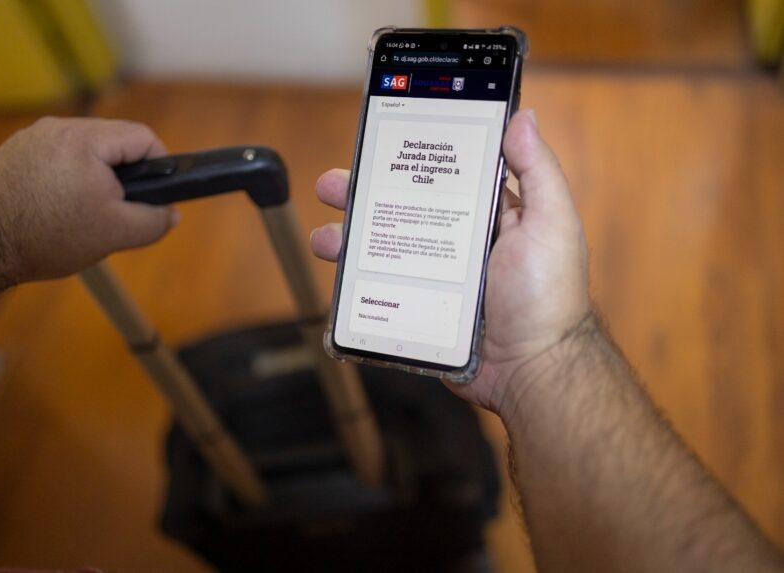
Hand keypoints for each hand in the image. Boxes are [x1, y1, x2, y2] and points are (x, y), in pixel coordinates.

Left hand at [0, 116, 177, 283]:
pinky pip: (59, 155)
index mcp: (85, 140)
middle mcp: (57, 128)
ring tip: (84, 209)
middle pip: (114, 140)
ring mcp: (33, 136)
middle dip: (123, 173)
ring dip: (96, 174)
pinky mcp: (16, 149)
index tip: (152, 194)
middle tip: (115, 208)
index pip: (142, 137)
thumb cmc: (48, 237)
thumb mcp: (116, 234)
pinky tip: (58, 204)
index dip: (158, 166)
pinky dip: (67, 176)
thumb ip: (154, 220)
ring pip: (87, 148)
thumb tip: (170, 212)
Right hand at [310, 110, 590, 414]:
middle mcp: (458, 243)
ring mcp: (436, 278)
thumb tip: (522, 117)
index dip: (409, 160)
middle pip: (402, 210)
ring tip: (325, 238)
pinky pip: (383, 292)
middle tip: (333, 185)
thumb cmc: (548, 297)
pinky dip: (356, 284)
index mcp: (487, 215)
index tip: (379, 142)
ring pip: (384, 251)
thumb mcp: (550, 224)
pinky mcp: (420, 309)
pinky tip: (338, 278)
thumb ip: (537, 171)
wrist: (532, 371)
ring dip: (349, 239)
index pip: (442, 177)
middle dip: (363, 195)